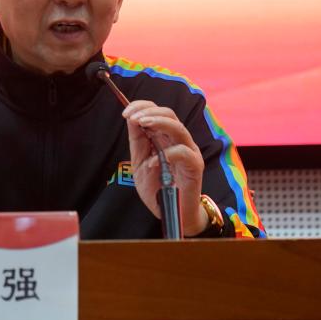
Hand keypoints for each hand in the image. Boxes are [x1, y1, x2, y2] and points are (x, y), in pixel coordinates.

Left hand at [123, 100, 207, 235]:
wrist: (173, 213)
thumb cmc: (158, 187)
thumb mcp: (140, 162)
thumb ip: (138, 141)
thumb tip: (131, 117)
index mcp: (166, 137)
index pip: (158, 112)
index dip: (143, 106)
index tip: (126, 112)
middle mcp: (179, 141)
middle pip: (169, 114)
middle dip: (149, 112)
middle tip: (133, 117)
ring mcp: (189, 152)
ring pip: (179, 128)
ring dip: (158, 122)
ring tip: (142, 124)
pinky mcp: (195, 166)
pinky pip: (184, 153)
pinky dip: (167, 154)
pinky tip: (152, 163)